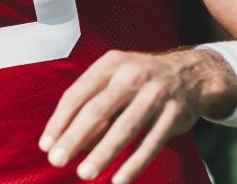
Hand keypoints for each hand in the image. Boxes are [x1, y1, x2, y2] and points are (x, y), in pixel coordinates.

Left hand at [39, 49, 236, 182]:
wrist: (190, 74)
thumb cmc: (139, 81)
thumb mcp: (114, 80)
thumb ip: (92, 105)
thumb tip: (68, 141)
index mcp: (111, 64)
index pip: (77, 94)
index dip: (60, 121)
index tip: (46, 145)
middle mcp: (132, 75)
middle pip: (98, 110)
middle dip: (75, 138)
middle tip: (57, 161)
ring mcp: (156, 93)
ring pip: (126, 128)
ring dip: (103, 153)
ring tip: (85, 173)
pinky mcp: (175, 114)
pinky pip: (152, 142)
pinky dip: (135, 163)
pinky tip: (119, 180)